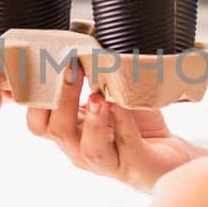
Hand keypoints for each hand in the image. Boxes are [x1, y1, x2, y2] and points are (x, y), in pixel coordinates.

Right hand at [26, 65, 198, 190]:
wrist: (171, 153)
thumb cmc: (137, 123)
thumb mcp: (111, 96)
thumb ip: (94, 76)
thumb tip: (83, 39)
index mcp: (71, 133)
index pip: (38, 123)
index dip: (36, 98)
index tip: (48, 66)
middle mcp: (82, 151)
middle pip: (58, 132)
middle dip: (63, 99)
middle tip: (73, 70)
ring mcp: (109, 163)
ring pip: (90, 150)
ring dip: (93, 120)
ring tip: (98, 97)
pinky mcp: (137, 167)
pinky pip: (126, 147)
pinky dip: (123, 123)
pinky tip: (123, 106)